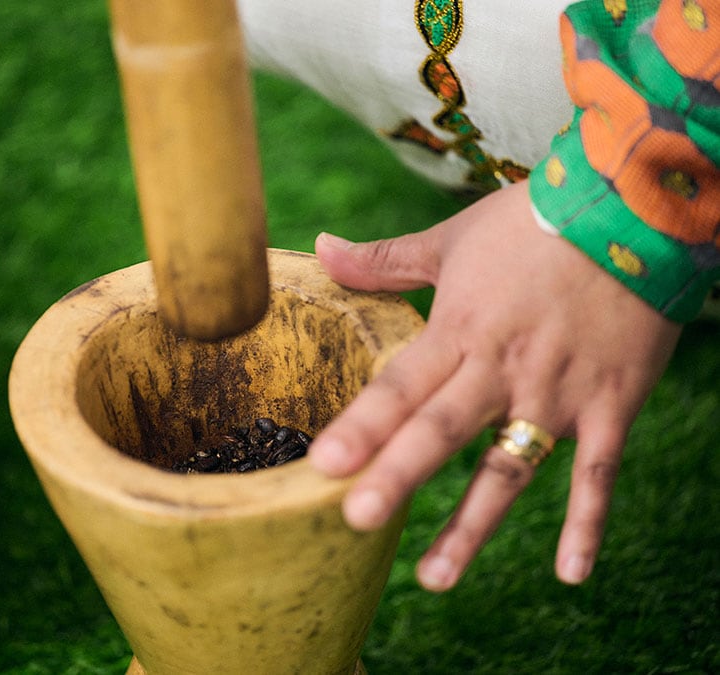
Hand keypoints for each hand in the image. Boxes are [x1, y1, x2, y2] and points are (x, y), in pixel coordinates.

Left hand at [310, 181, 681, 590]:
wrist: (633, 207)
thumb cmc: (532, 223)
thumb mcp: (450, 239)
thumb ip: (383, 259)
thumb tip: (318, 248)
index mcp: (459, 329)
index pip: (401, 385)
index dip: (364, 425)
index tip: (324, 465)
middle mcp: (502, 367)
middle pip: (442, 430)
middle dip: (399, 475)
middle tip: (358, 519)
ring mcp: (557, 392)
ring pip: (509, 469)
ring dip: (473, 525)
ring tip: (435, 578)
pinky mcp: (609, 404)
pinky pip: (597, 473)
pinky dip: (587, 523)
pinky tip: (570, 574)